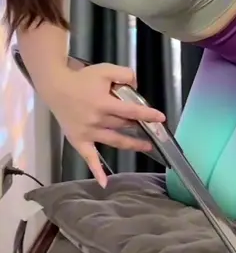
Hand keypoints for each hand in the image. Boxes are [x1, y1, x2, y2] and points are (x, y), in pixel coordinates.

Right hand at [49, 62, 165, 187]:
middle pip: (124, 125)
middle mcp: (97, 120)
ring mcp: (88, 133)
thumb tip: (136, 88)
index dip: (147, 115)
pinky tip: (104, 183)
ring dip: (131, 144)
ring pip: (115, 140)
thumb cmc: (82, 79)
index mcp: (104, 103)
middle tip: (151, 127)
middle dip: (138, 125)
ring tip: (146, 146)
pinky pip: (89, 158)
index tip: (161, 118)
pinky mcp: (78, 141)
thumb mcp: (105, 69)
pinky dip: (96, 171)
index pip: (131, 111)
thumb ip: (125, 74)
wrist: (56, 87)